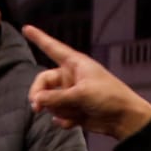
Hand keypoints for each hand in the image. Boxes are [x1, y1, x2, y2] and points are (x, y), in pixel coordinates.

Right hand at [23, 25, 150, 140]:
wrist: (123, 118)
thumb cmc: (108, 96)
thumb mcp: (81, 94)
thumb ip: (56, 97)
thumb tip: (36, 101)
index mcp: (75, 63)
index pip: (52, 47)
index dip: (39, 38)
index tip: (26, 28)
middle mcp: (70, 77)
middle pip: (43, 82)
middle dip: (39, 95)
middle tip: (36, 107)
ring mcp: (71, 94)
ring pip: (50, 101)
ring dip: (58, 109)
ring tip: (74, 112)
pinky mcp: (73, 110)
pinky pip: (58, 114)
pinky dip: (64, 119)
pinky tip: (74, 121)